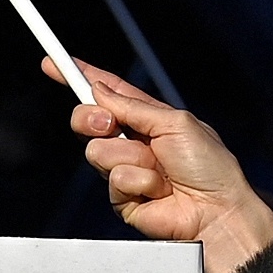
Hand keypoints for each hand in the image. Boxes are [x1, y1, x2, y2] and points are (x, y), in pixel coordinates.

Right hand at [57, 61, 272, 272]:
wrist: (217, 210)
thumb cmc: (209, 166)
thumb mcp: (175, 121)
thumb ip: (133, 106)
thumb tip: (99, 90)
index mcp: (148, 118)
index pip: (108, 93)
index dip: (81, 77)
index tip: (54, 62)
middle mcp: (134, 142)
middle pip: (88, 120)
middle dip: (92, 118)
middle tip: (109, 124)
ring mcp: (126, 170)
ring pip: (96, 151)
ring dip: (129, 156)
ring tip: (158, 169)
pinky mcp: (122, 199)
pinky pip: (113, 180)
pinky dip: (138, 182)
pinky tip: (158, 192)